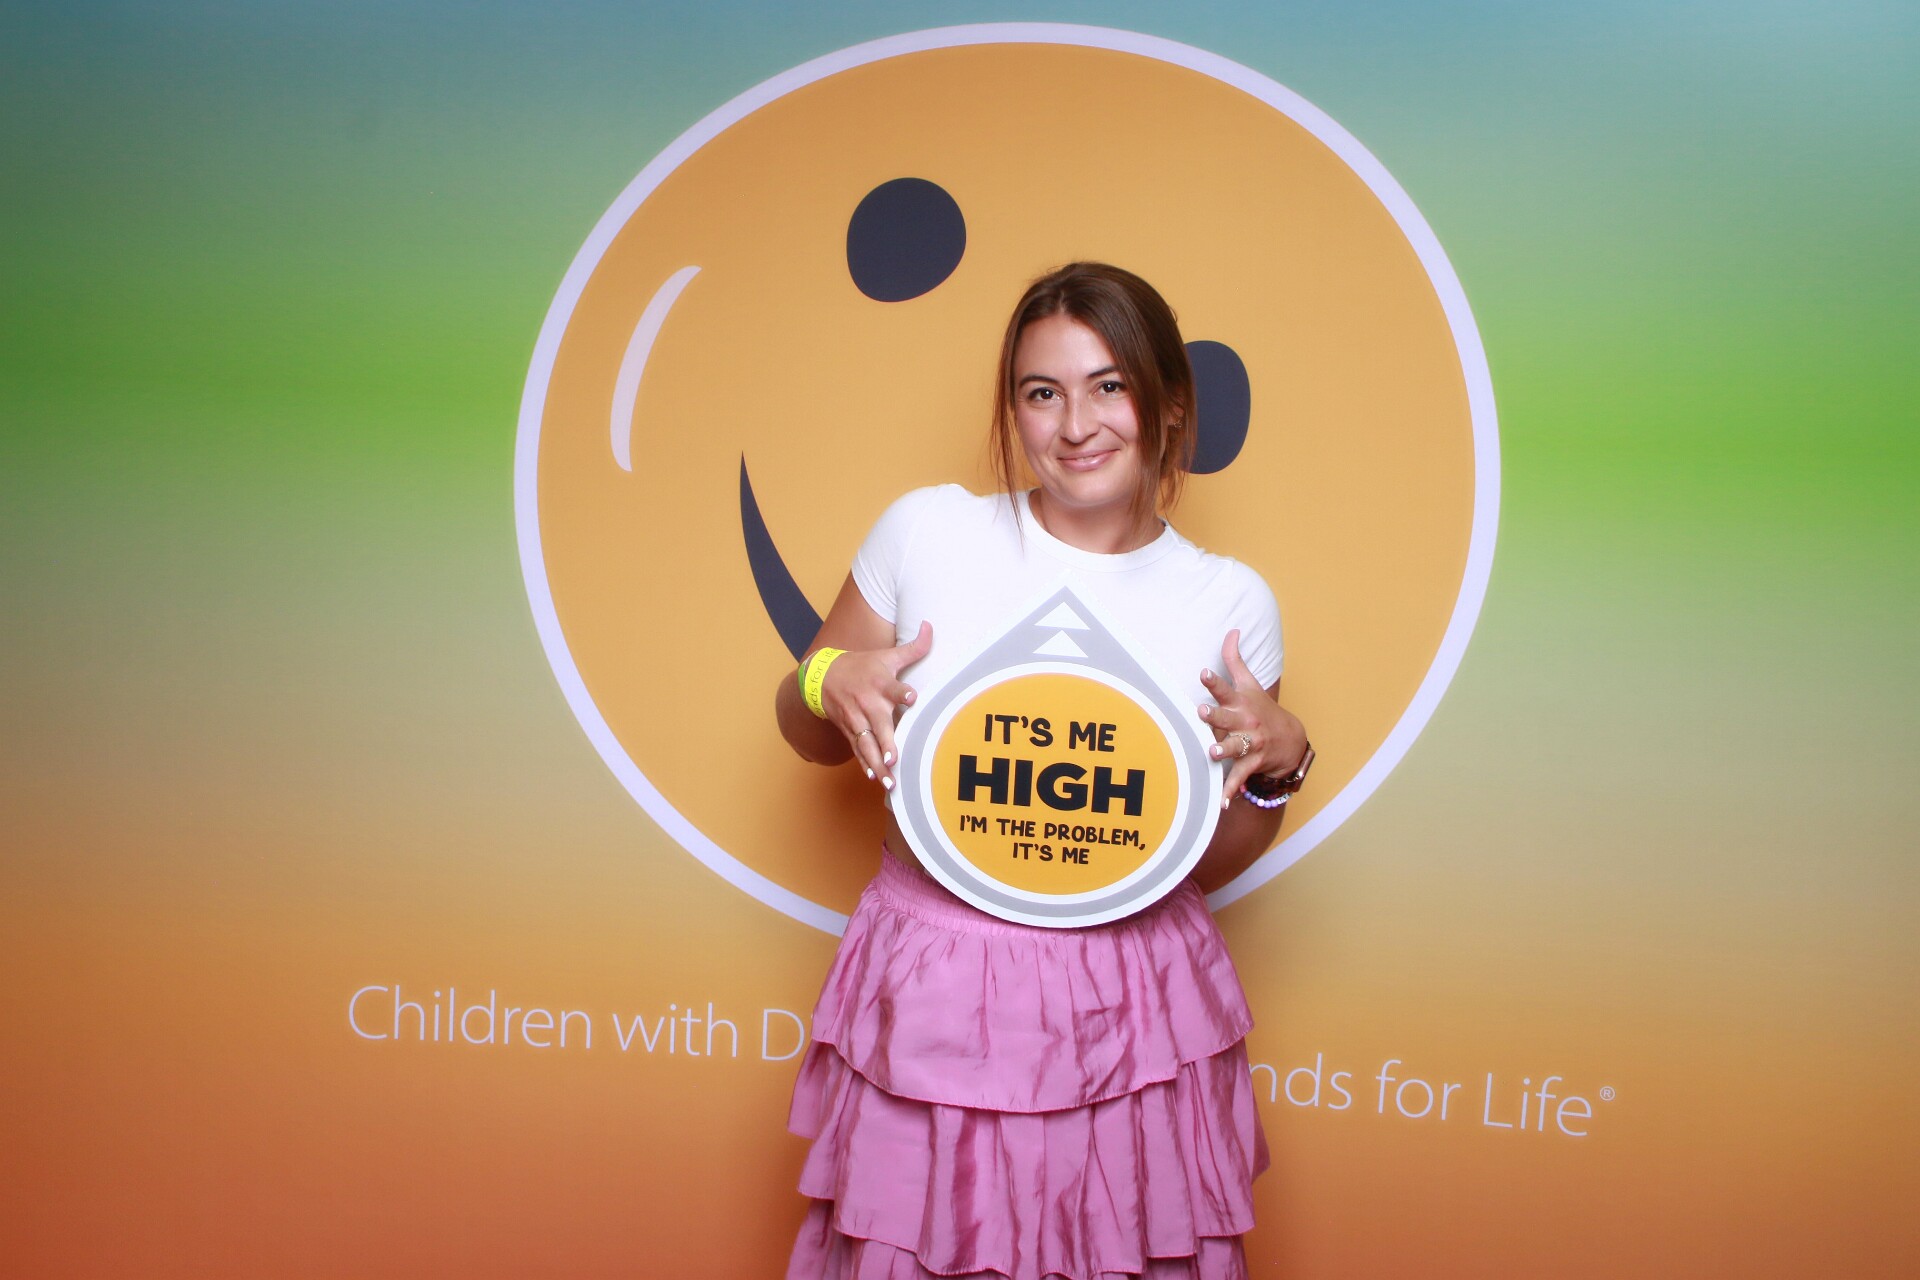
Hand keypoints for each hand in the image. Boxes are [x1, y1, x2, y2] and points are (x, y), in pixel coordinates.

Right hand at [819, 621, 932, 789]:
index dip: (902, 692)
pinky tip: (874, 778)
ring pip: (867, 744)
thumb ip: (914, 647)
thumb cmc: (862, 666)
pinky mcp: (849, 731)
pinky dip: (865, 764)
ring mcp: (856, 719)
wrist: (822, 675)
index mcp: (879, 683)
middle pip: (878, 725)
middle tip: (894, 758)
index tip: (912, 698)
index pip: (892, 687)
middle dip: (886, 742)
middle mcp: (867, 703)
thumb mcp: (886, 655)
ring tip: (889, 781)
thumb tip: (931, 625)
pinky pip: (858, 750)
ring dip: (877, 763)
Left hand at [1198, 629, 1306, 808]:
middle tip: (1202, 712)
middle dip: (1215, 715)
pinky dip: (1230, 792)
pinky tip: (1221, 804)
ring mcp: (1251, 743)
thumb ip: (1235, 658)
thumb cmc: (1261, 708)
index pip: (1226, 688)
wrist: (1291, 740)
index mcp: (1241, 702)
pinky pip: (1240, 777)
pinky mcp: (1253, 763)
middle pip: (1228, 718)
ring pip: (1235, 747)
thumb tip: (1233, 629)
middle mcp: (1245, 722)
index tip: (1203, 673)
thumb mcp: (1250, 683)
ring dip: (1225, 750)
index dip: (1214, 680)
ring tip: (1213, 753)